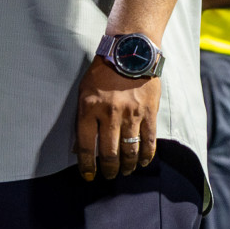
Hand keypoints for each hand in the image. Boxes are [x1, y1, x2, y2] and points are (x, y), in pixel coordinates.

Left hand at [74, 55, 157, 180]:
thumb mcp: (84, 90)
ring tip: (125, 171)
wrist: (129, 52)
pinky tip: (143, 163)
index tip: (87, 176)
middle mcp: (109, 114)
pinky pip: (149, 141)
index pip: (86, 146)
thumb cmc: (102, 72)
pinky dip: (146, 156)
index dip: (87, 165)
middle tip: (109, 176)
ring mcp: (131, 114)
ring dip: (127, 166)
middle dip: (108, 169)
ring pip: (130, 151)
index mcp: (89, 108)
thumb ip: (83, 117)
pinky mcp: (148, 113)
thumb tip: (80, 145)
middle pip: (109, 153)